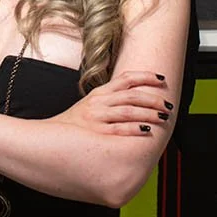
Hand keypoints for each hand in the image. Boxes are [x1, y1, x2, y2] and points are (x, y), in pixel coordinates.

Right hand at [52, 71, 172, 136]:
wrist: (49, 139)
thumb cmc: (72, 126)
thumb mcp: (88, 106)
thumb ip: (108, 100)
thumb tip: (134, 100)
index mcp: (98, 93)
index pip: (126, 79)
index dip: (146, 77)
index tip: (161, 80)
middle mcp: (98, 103)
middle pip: (132, 95)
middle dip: (153, 99)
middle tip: (167, 104)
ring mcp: (96, 117)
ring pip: (129, 111)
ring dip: (149, 113)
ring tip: (163, 117)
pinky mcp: (95, 132)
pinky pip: (120, 129)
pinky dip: (135, 128)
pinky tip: (147, 130)